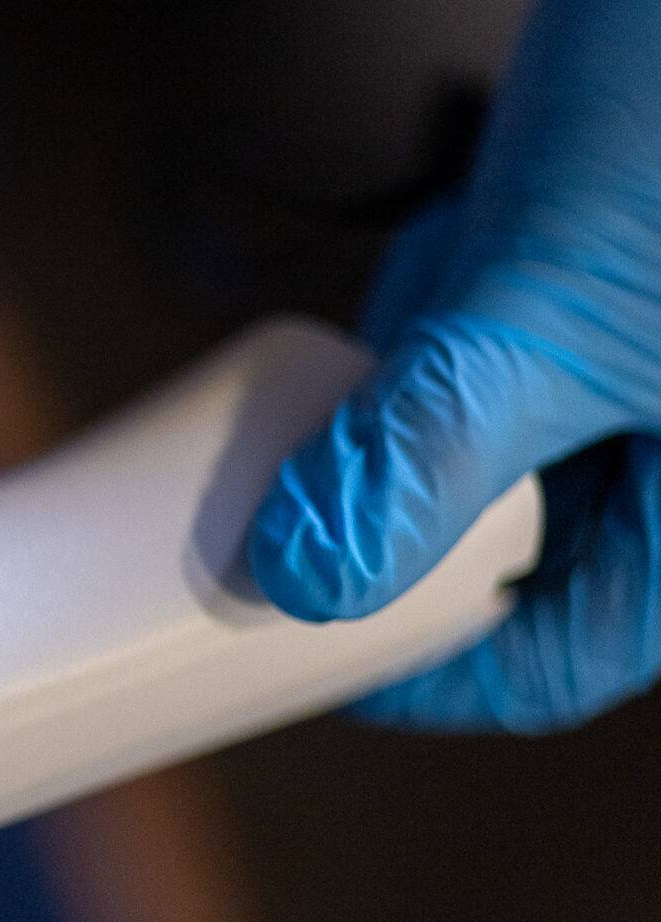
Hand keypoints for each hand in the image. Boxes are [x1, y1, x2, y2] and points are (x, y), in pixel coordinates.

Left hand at [245, 0, 660, 730]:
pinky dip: (460, 311)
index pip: (569, 651)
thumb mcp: (542, 304)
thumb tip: (314, 577)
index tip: (295, 652)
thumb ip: (433, 451)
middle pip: (533, 551)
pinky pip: (517, 334)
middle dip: (416, 510)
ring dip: (429, 403)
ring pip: (514, 441)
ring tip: (400, 339)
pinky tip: (453, 251)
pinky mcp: (620, 267)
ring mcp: (652, 349)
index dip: (426, 670)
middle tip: (296, 505)